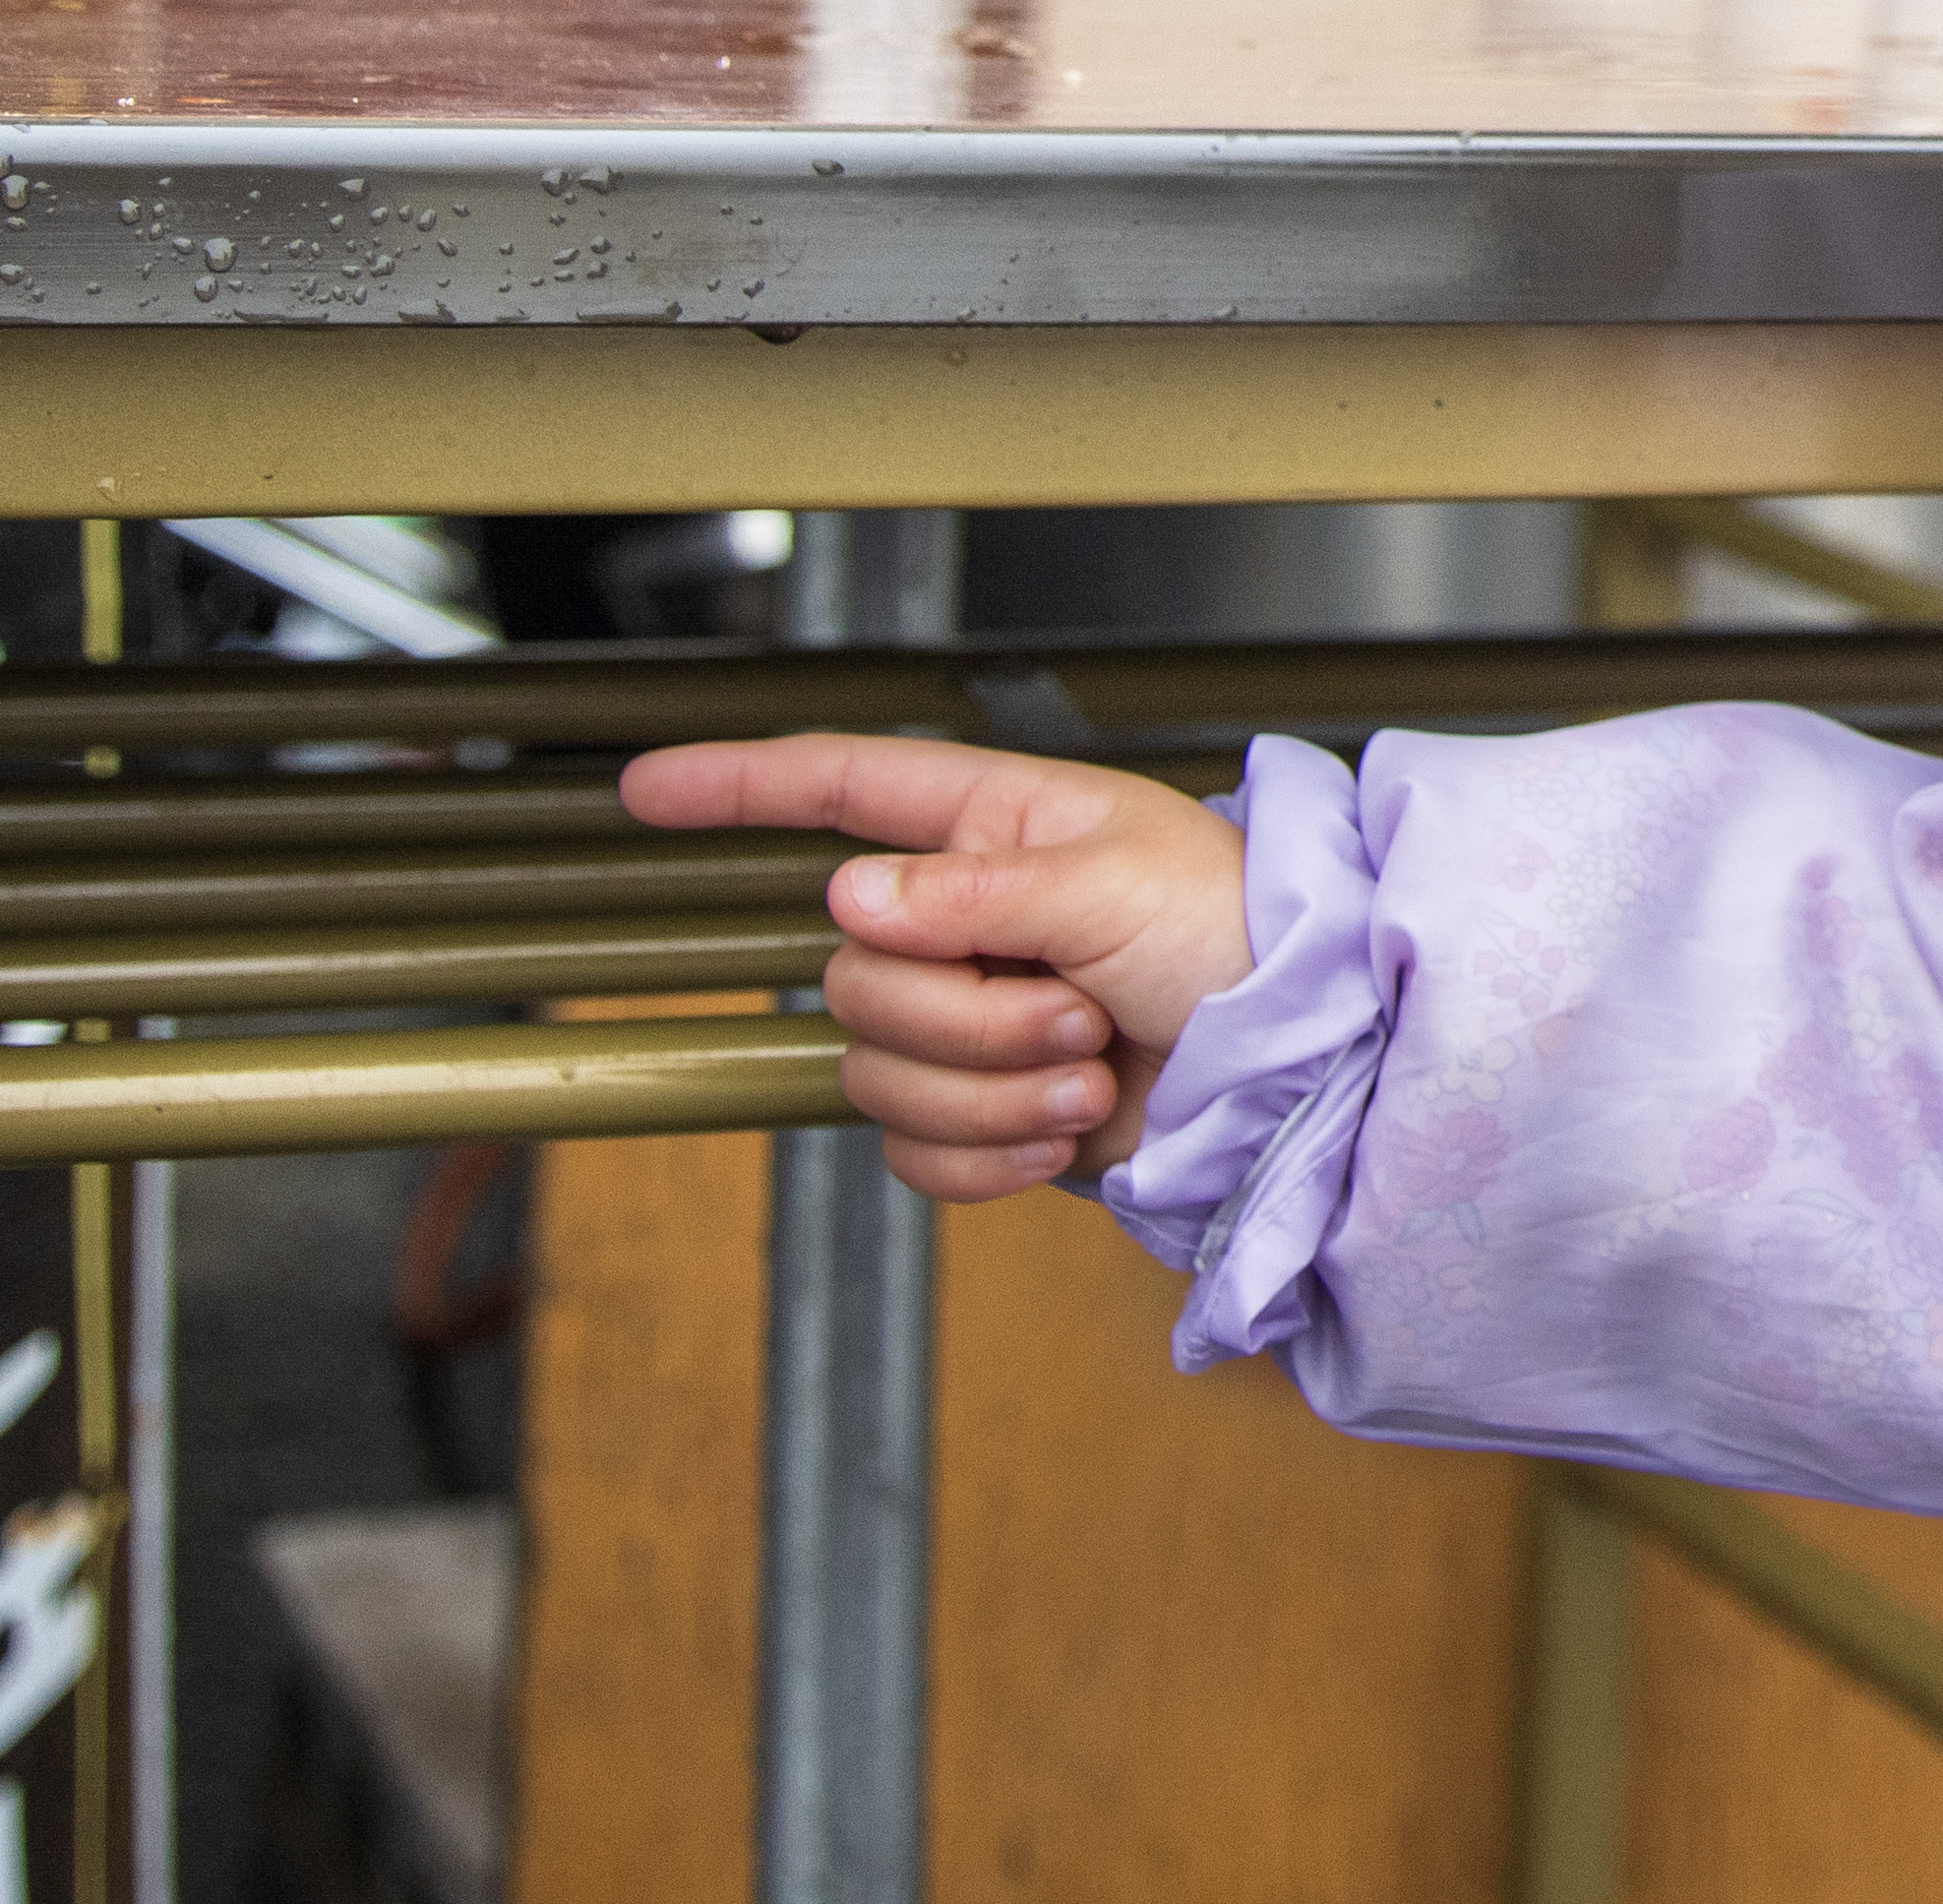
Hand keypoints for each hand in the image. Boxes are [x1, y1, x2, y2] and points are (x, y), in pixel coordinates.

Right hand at [622, 734, 1254, 1200]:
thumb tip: (852, 895)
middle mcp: (964, 921)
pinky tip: (1064, 1139)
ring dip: (991, 1092)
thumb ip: (979, 891)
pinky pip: (910, 1152)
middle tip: (1078, 1017)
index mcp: (994, 830)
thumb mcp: (1117, 884)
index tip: (643, 789)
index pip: (840, 789)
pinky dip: (987, 1157)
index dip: (739, 786)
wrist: (1299, 1065)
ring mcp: (967, 1020)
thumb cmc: (1240, 935)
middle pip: (853, 977)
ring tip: (1090, 1074)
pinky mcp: (981, 1111)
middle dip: (966, 1019)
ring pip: (876, 1073)